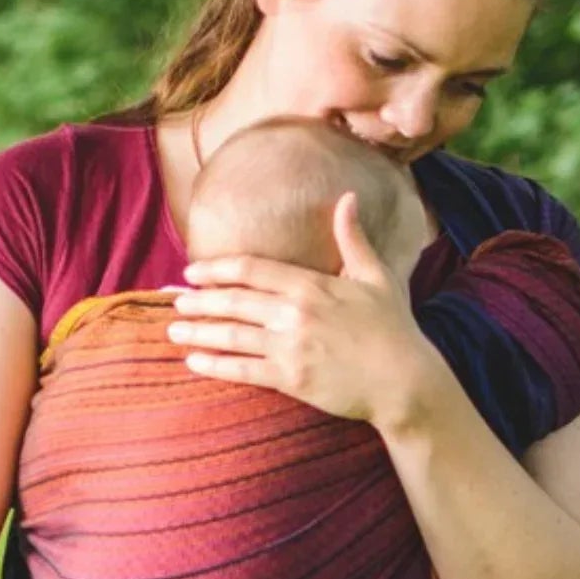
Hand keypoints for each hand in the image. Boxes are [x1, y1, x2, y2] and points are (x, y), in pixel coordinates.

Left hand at [167, 192, 437, 426]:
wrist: (406, 381)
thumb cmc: (394, 328)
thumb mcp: (377, 276)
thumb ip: (353, 239)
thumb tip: (346, 198)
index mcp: (312, 285)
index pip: (252, 269)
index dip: (218, 269)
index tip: (193, 272)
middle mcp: (295, 313)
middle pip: (234, 301)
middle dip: (199, 300)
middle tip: (173, 299)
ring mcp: (291, 347)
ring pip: (232, 335)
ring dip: (199, 331)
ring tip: (174, 328)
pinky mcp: (291, 379)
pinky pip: (243, 370)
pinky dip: (215, 365)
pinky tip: (194, 361)